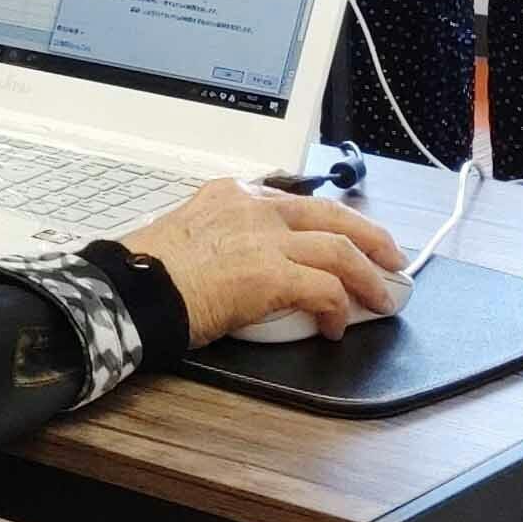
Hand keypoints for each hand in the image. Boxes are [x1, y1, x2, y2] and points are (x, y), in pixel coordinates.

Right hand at [117, 178, 410, 345]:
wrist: (131, 289)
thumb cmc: (148, 272)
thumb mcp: (188, 234)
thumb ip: (225, 237)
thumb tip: (247, 265)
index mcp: (231, 195)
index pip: (295, 200)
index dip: (329, 220)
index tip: (344, 234)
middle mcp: (253, 208)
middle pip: (332, 215)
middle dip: (370, 237)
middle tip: (391, 257)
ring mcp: (265, 239)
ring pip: (341, 249)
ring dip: (369, 277)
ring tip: (382, 297)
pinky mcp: (272, 275)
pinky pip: (326, 290)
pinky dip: (340, 309)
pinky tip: (337, 327)